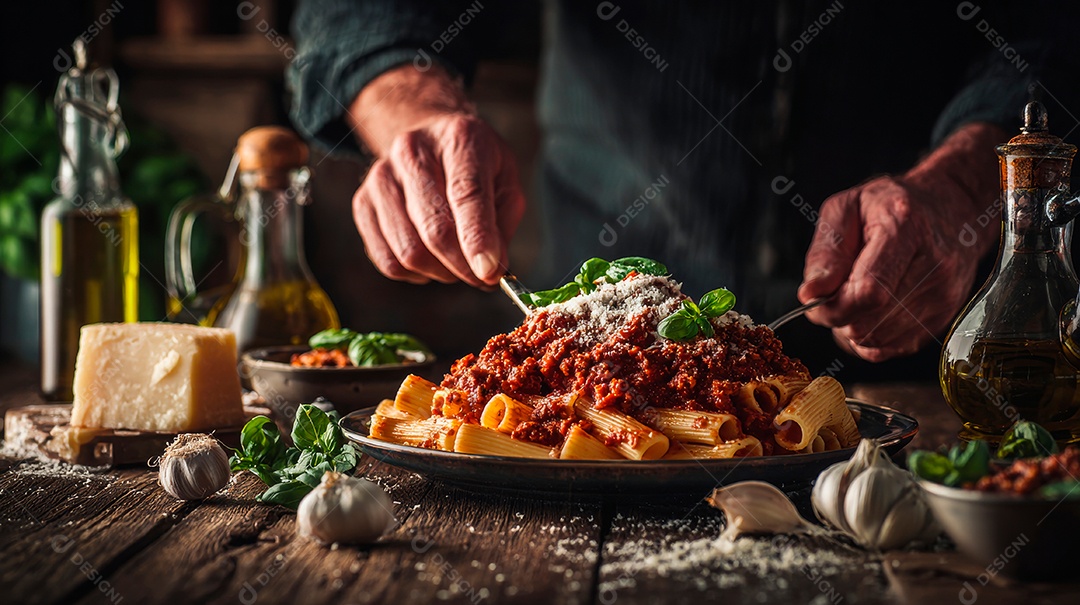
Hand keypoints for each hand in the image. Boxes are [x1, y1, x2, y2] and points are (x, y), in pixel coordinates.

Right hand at [352, 113, 524, 285]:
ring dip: (440, 272)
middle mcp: (413, 152)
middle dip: (462, 266)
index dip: (478, 240)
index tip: (489, 273)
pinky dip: (414, 273)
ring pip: (409, 252)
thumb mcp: (506, 180)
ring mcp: (382, 177)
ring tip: (456, 263)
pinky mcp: (363, 202)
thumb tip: (490, 270)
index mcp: (459, 139)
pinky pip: (387, 261)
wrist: (430, 140)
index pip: (467, 194)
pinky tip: (430, 260)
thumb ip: (502, 224)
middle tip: (480, 275)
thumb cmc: (475, 164)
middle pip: (434, 230)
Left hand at [797, 123, 1004, 361]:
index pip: (868, 291)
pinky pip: (893, 348)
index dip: (832, 305)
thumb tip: (811, 294)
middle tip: (836, 292)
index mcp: (906, 229)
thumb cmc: (890, 205)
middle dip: (838, 316)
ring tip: (856, 296)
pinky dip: (871, 337)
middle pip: (870, 321)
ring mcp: (945, 296)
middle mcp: (934, 266)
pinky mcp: (944, 318)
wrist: (952, 208)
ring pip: (878, 340)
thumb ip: (826, 251)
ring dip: (853, 327)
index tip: (816, 298)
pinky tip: (872, 310)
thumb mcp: (846, 208)